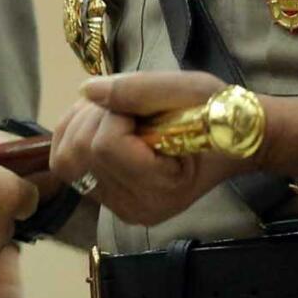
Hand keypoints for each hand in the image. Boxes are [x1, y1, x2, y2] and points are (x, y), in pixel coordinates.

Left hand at [50, 70, 249, 227]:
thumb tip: (86, 90)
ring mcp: (119, 208)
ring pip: (65, 161)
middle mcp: (135, 207)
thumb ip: (136, 90)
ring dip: (81, 125)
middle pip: (77, 155)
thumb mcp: (187, 89)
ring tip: (116, 116)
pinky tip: (106, 126)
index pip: (106, 146)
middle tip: (126, 108)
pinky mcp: (108, 201)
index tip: (145, 110)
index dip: (116, 114)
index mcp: (162, 188)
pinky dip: (78, 137)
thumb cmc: (217, 113)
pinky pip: (69, 167)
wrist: (232, 141)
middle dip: (93, 118)